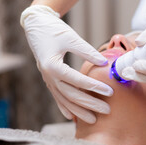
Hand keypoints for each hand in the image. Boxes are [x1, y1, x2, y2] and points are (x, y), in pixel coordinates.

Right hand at [21, 5, 112, 123]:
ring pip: (64, 99)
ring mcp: (47, 79)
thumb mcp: (71, 38)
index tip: (109, 92)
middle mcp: (48, 76)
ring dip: (78, 111)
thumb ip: (87, 51)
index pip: (76, 80)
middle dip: (89, 104)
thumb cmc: (54, 30)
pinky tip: (72, 117)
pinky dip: (64, 107)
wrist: (36, 25)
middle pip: (71, 95)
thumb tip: (104, 63)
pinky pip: (57, 97)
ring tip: (93, 119)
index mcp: (52, 66)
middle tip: (106, 110)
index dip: (93, 87)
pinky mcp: (48, 79)